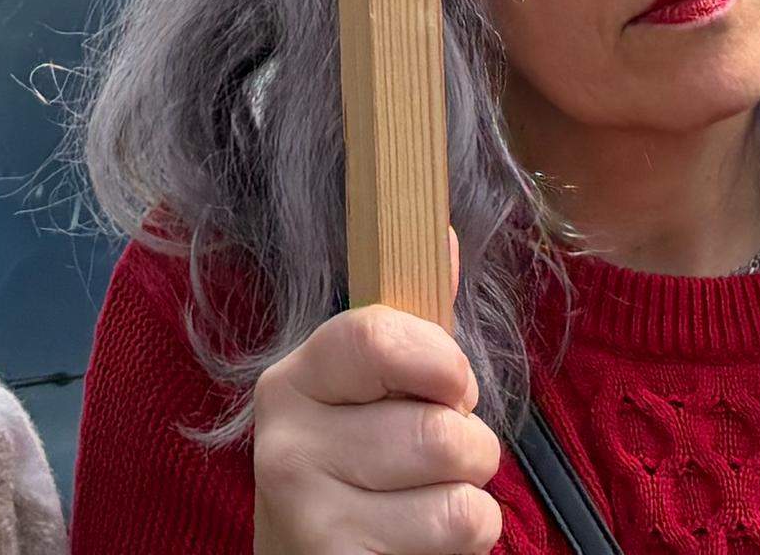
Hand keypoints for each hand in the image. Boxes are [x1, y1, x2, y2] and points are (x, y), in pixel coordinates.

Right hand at [248, 298, 502, 554]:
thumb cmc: (354, 474)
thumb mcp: (367, 397)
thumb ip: (409, 329)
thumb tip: (442, 235)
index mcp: (293, 382)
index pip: (376, 337)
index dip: (442, 361)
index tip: (456, 387)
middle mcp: (288, 448)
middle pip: (440, 432)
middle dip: (471, 449)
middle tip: (437, 466)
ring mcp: (310, 518)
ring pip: (461, 499)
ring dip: (471, 505)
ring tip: (427, 508)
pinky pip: (458, 540)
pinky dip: (464, 548)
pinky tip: (417, 544)